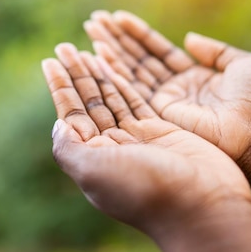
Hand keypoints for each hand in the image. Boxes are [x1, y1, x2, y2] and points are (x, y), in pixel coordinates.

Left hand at [42, 43, 250, 229]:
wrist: (201, 205)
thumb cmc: (145, 190)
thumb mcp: (94, 171)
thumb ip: (69, 148)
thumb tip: (57, 126)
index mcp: (92, 159)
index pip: (71, 115)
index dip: (60, 87)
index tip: (49, 61)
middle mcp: (112, 149)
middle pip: (89, 104)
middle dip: (76, 75)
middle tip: (64, 46)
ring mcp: (137, 140)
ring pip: (111, 100)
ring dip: (96, 75)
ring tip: (82, 50)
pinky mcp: (162, 132)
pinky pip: (137, 102)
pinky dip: (123, 84)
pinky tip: (112, 67)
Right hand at [84, 10, 250, 160]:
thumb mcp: (243, 64)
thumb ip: (215, 50)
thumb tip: (188, 38)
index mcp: (193, 76)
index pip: (159, 51)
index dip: (138, 34)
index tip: (118, 17)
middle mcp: (175, 89)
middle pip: (139, 59)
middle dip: (117, 39)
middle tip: (94, 19)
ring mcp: (165, 102)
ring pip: (131, 70)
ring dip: (109, 49)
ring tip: (90, 28)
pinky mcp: (159, 114)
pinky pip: (132, 87)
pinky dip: (114, 69)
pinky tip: (98, 52)